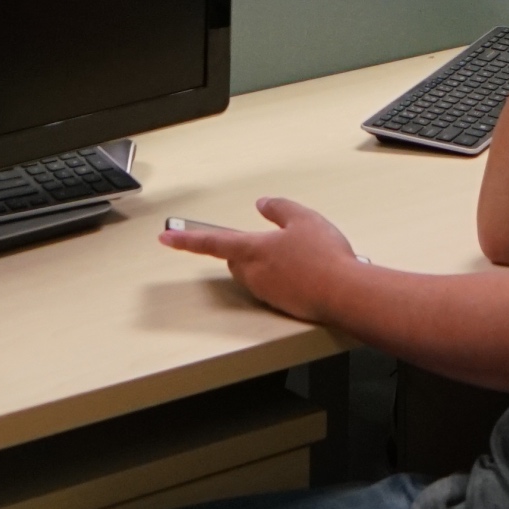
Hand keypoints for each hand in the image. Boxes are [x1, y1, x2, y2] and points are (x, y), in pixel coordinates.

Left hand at [158, 195, 355, 320]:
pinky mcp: (281, 304)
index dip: (186, 240)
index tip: (165, 238)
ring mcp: (266, 292)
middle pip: (236, 260)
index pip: (211, 243)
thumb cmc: (324, 257)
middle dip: (245, 249)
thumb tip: (263, 204)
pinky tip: (305, 271)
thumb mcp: (303, 218)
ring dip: (266, 263)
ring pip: (254, 273)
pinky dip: (282, 276)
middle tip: (273, 239)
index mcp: (252, 250)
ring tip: (299, 254)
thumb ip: (279, 208)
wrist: (344, 293)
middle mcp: (254, 274)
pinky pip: (273, 286)